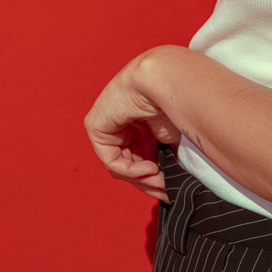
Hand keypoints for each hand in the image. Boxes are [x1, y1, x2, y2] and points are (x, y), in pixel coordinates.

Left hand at [84, 48, 183, 200]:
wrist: (165, 81)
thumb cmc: (175, 102)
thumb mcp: (172, 140)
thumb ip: (167, 161)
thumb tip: (171, 188)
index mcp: (140, 127)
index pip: (141, 160)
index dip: (155, 178)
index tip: (170, 190)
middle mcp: (123, 127)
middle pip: (130, 166)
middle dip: (149, 182)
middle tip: (166, 191)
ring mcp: (108, 127)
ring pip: (120, 167)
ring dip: (142, 178)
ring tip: (161, 179)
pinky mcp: (96, 127)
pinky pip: (111, 160)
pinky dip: (131, 169)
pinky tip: (150, 168)